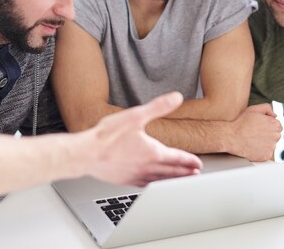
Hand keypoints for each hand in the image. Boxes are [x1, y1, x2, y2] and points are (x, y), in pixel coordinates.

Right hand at [85, 92, 202, 186]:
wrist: (85, 154)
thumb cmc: (107, 136)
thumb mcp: (136, 115)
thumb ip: (158, 107)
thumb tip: (176, 97)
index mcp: (153, 153)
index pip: (177, 158)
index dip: (189, 160)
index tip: (198, 164)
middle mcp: (147, 167)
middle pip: (172, 172)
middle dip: (185, 173)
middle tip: (195, 174)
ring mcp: (136, 176)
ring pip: (160, 181)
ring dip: (172, 181)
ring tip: (179, 181)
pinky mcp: (125, 180)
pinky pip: (145, 184)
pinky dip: (155, 185)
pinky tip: (152, 183)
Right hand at [222, 103, 281, 160]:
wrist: (232, 137)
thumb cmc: (241, 123)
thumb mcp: (253, 109)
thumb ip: (267, 108)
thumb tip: (274, 115)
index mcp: (274, 124)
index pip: (278, 126)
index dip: (268, 126)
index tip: (260, 127)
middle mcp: (275, 136)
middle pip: (276, 136)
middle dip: (268, 134)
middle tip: (256, 133)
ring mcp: (271, 147)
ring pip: (271, 145)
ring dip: (265, 143)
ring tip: (253, 140)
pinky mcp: (266, 156)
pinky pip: (266, 154)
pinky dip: (261, 151)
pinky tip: (253, 146)